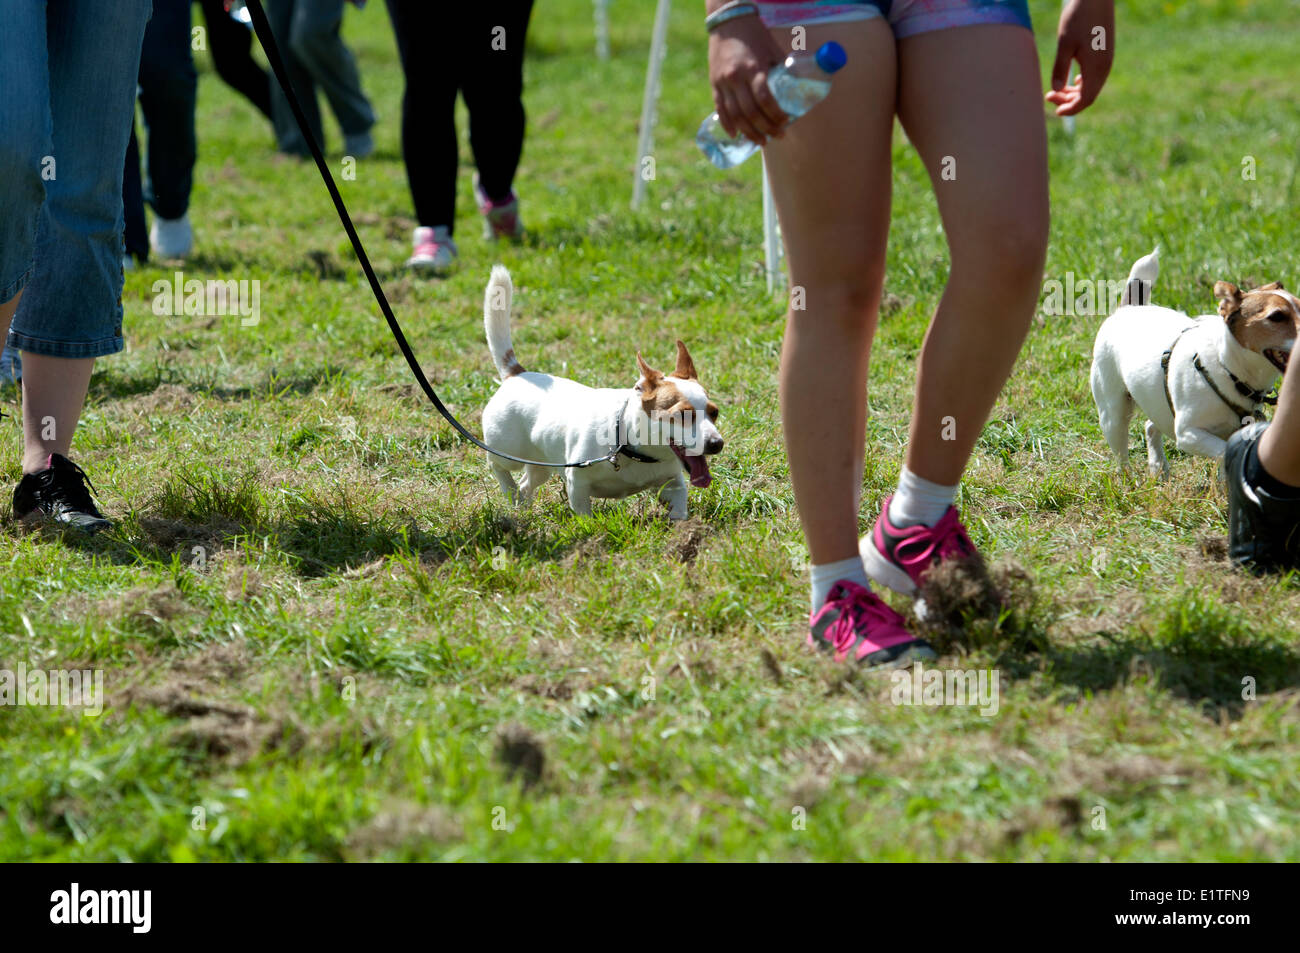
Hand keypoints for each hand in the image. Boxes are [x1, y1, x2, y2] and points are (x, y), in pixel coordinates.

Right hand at [707, 12, 787, 145]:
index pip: (765, 99)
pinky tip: (736, 135)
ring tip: (762, 141)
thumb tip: (798, 90)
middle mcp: (736, 78)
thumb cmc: (755, 36)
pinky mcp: (714, 85)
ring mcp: (723, 83)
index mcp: (754, 68)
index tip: (786, 122)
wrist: (728, 23)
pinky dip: (728, 124)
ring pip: (736, 115)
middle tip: (778, 136)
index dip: (776, 114)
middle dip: (766, 128)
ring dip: (749, 132)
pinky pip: (720, 109)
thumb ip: (783, 70)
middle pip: (751, 112)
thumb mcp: (773, 50)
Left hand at [1045, 0, 1114, 115]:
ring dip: (1074, 92)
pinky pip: (1094, 76)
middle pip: (1088, 95)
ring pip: (1091, 86)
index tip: (1055, 111)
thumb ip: (1060, 68)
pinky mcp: (1105, 53)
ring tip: (1055, 91)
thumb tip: (1056, 90)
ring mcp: (1107, 60)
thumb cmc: (1078, 18)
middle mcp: (1105, 67)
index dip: (1071, 109)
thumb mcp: (1065, 44)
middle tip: (1048, 97)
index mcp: (1097, 68)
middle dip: (1069, 101)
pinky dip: (1082, 83)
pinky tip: (1072, 80)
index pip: (1085, 99)